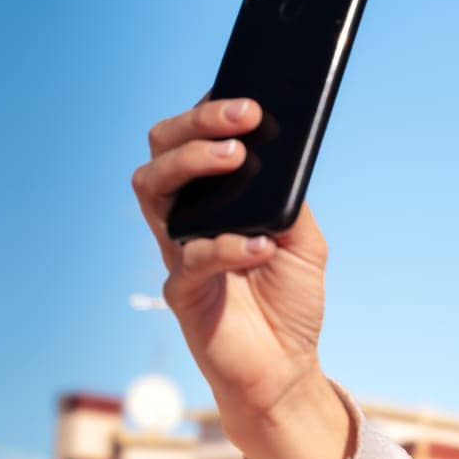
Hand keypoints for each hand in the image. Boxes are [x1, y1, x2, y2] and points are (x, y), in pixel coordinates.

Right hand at [133, 93, 331, 434]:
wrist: (285, 366)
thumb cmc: (290, 299)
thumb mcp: (305, 241)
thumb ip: (289, 199)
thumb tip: (285, 155)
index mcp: (214, 198)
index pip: (194, 139)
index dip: (210, 111)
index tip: (246, 93)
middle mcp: (186, 216)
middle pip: (162, 151)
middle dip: (197, 124)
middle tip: (245, 116)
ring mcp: (177, 250)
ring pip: (153, 189)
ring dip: (191, 164)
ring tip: (234, 156)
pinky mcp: (181, 291)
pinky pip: (190, 258)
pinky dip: (226, 246)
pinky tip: (259, 245)